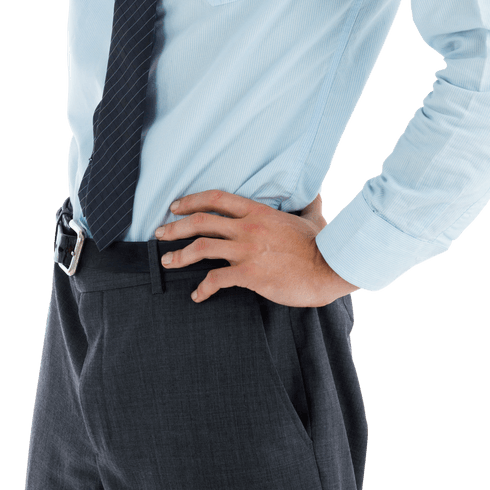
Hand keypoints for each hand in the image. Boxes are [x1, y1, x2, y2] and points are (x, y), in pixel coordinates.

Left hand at [154, 189, 358, 306]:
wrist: (329, 267)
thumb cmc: (321, 244)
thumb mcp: (309, 217)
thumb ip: (305, 205)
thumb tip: (314, 194)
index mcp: (257, 212)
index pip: (216, 199)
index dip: (191, 200)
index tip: (175, 206)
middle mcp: (248, 227)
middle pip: (201, 221)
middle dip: (175, 227)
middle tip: (160, 233)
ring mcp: (247, 250)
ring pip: (202, 247)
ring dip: (179, 255)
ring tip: (167, 262)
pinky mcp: (250, 274)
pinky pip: (216, 279)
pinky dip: (203, 288)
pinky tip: (197, 295)